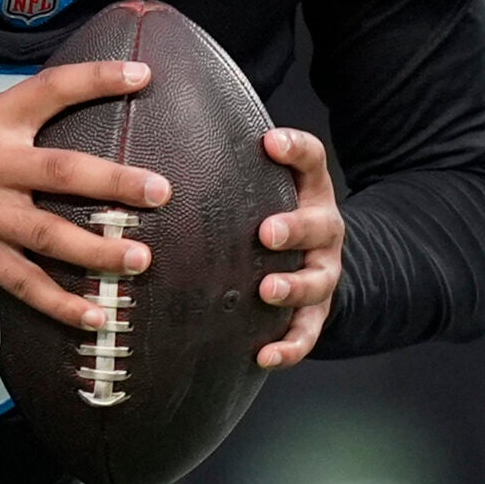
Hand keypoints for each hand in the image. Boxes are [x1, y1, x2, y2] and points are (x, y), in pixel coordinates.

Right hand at [0, 61, 171, 332]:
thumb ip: (16, 120)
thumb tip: (71, 110)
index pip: (52, 89)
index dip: (99, 79)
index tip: (144, 75)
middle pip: (63, 171)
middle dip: (116, 182)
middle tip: (161, 191)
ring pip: (51, 234)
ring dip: (99, 251)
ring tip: (140, 260)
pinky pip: (25, 284)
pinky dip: (61, 304)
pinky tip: (94, 316)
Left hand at [255, 127, 342, 368]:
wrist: (313, 260)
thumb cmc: (267, 212)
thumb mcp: (262, 185)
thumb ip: (231, 164)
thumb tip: (161, 128)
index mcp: (309, 191)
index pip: (311, 160)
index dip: (294, 148)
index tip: (269, 141)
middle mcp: (323, 229)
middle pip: (319, 225)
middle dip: (294, 227)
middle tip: (266, 231)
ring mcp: (323, 272)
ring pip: (317, 281)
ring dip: (293, 287)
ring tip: (267, 291)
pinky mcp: (316, 313)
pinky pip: (308, 333)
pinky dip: (290, 346)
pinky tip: (265, 354)